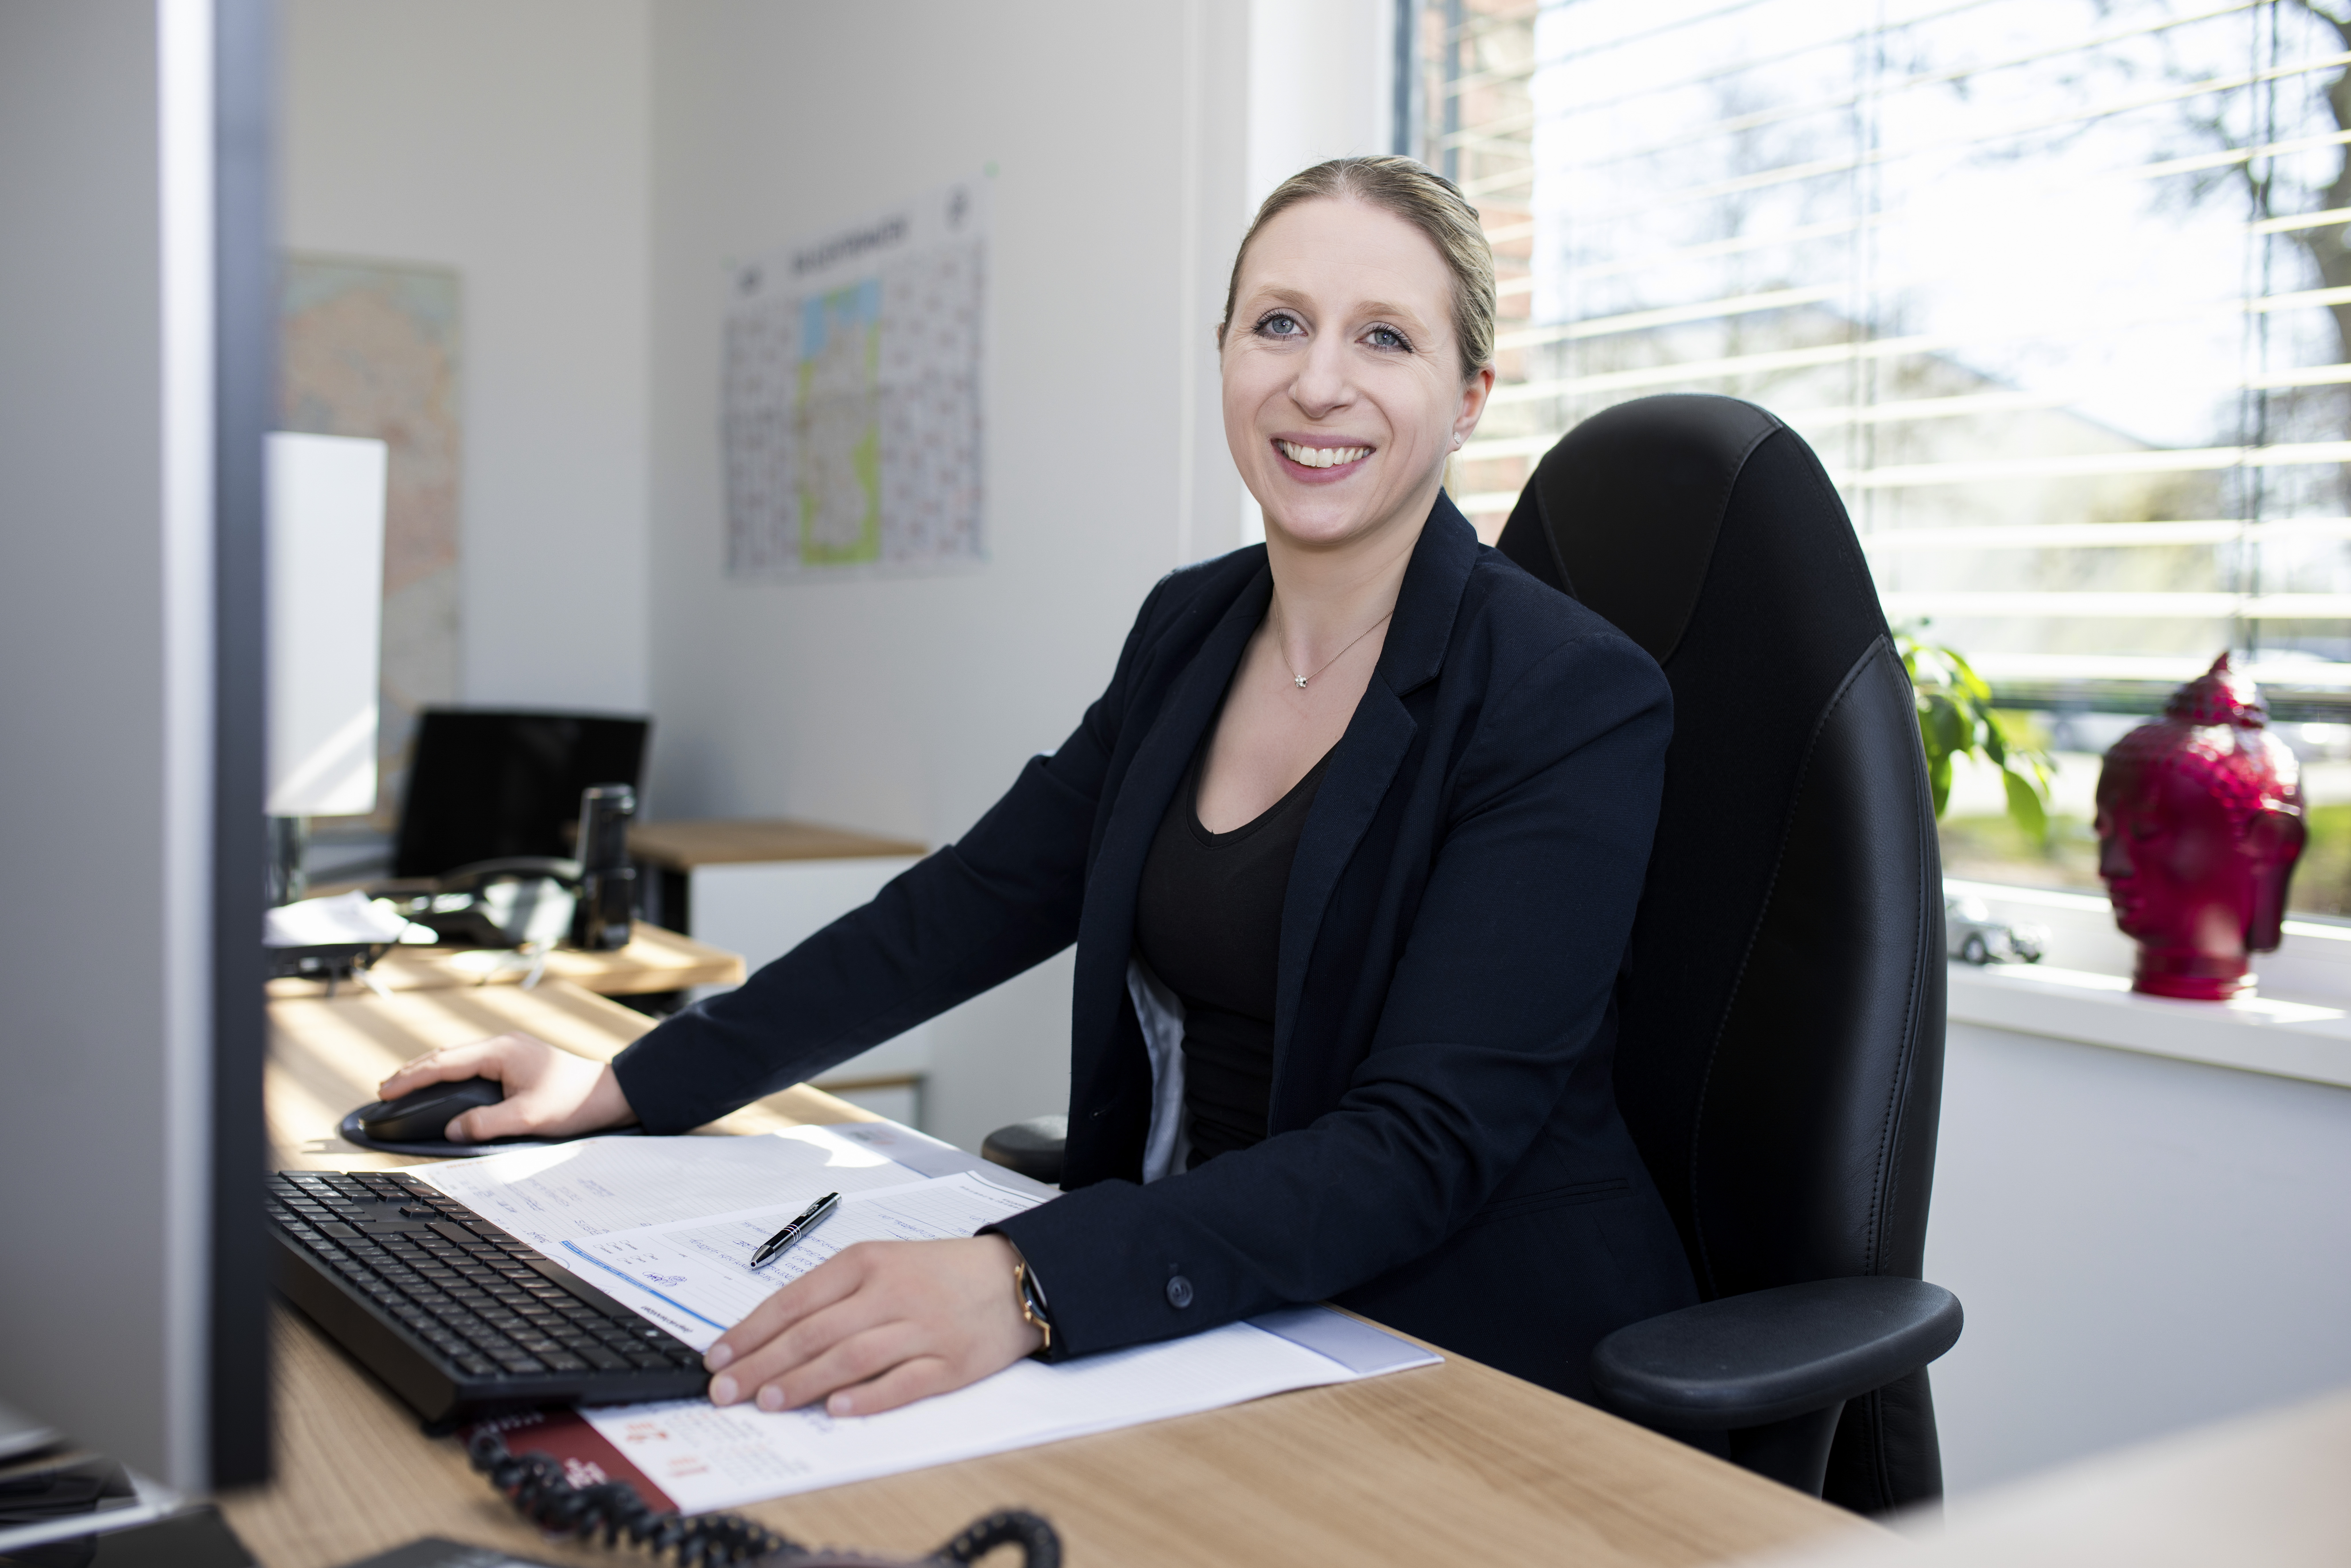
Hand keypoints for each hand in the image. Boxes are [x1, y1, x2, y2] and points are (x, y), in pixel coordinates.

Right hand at [375, 1031, 636, 1142]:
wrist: (611, 1093)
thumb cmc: (575, 1102)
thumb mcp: (528, 1118)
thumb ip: (486, 1124)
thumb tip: (452, 1130)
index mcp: (501, 1052)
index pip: (445, 1063)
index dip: (412, 1077)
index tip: (387, 1091)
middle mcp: (503, 1045)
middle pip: (447, 1055)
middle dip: (414, 1072)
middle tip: (385, 1090)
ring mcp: (510, 1051)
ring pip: (459, 1058)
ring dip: (430, 1071)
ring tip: (404, 1086)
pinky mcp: (515, 1061)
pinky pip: (472, 1064)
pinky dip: (450, 1073)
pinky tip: (442, 1085)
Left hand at [704, 1236, 1040, 1416]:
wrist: (1015, 1277)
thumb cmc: (938, 1273)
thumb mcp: (883, 1263)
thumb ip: (833, 1295)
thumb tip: (772, 1337)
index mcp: (868, 1262)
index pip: (795, 1300)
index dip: (751, 1331)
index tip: (717, 1357)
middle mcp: (891, 1292)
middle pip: (815, 1332)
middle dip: (762, 1363)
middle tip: (725, 1390)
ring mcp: (922, 1328)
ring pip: (851, 1357)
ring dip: (803, 1382)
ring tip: (767, 1401)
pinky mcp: (950, 1362)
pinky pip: (904, 1383)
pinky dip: (868, 1397)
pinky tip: (837, 1409)